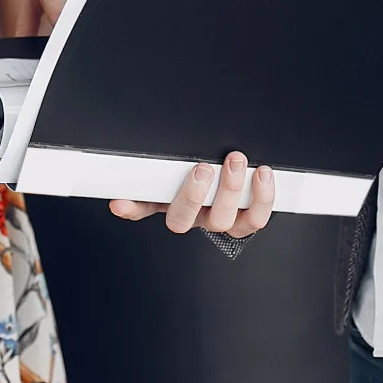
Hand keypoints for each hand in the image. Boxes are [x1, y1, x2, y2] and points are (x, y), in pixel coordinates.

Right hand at [110, 151, 275, 237]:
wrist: (240, 171)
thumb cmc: (207, 167)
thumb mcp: (180, 164)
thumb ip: (158, 164)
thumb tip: (128, 172)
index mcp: (170, 200)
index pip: (142, 207)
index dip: (131, 208)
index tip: (120, 202)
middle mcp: (194, 216)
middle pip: (184, 220)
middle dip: (193, 195)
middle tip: (201, 168)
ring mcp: (220, 220)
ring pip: (222, 222)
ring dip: (230, 191)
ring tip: (235, 161)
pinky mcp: (247, 221)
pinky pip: (256, 218)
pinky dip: (262, 197)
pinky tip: (262, 173)